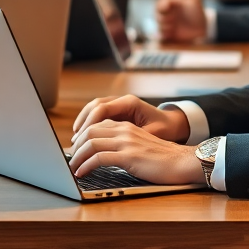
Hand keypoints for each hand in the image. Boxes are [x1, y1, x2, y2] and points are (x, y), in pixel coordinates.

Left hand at [70, 120, 204, 184]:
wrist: (183, 162)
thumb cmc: (163, 160)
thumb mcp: (141, 147)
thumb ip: (125, 146)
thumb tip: (105, 156)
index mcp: (128, 126)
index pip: (97, 125)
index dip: (82, 137)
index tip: (75, 150)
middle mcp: (125, 130)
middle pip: (90, 131)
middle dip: (75, 146)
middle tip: (69, 160)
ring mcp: (126, 142)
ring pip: (91, 143)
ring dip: (76, 157)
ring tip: (71, 169)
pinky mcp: (129, 156)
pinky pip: (99, 157)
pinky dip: (86, 165)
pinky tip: (82, 174)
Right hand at [72, 94, 190, 142]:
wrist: (173, 124)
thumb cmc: (164, 129)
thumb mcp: (150, 135)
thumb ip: (132, 138)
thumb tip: (114, 147)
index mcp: (130, 103)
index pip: (102, 108)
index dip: (89, 123)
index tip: (82, 137)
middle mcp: (123, 101)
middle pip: (95, 106)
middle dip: (83, 122)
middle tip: (75, 140)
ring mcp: (119, 105)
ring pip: (94, 108)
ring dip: (83, 122)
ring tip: (75, 138)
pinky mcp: (118, 112)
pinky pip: (99, 114)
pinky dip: (89, 123)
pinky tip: (84, 136)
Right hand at [156, 0, 206, 41]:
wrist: (204, 27)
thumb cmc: (199, 11)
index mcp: (171, 3)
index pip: (161, 3)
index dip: (162, 6)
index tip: (167, 8)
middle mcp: (167, 13)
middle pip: (157, 15)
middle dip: (163, 18)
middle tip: (172, 20)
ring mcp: (168, 24)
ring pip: (159, 25)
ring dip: (164, 27)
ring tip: (173, 27)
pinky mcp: (169, 34)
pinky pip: (161, 35)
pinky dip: (163, 35)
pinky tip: (170, 34)